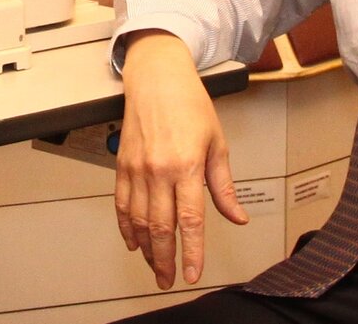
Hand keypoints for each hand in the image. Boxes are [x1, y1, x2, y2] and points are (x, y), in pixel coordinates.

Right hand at [115, 32, 247, 289]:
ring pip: (137, 220)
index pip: (189, 220)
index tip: (192, 273)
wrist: (156, 78)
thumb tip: (237, 216)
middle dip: (164, 259)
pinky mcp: (123, 165)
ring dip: (145, 247)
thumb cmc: (189, 105)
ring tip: (154, 265)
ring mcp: (137, 169)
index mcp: (187, 166)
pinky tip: (133, 240)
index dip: (191, 252)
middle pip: (159, 227)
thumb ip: (223, 186)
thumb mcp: (217, 144)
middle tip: (168, 280)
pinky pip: (121, 203)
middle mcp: (159, 171)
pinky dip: (125, 226)